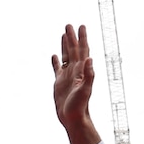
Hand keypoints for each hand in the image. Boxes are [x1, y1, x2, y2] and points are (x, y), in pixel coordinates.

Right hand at [51, 24, 100, 143]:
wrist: (73, 118)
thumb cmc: (80, 106)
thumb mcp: (85, 90)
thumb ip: (89, 75)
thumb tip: (90, 59)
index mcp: (81, 70)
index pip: (82, 50)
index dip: (82, 38)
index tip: (81, 26)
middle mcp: (75, 71)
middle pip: (73, 50)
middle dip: (72, 37)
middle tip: (69, 25)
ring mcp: (67, 76)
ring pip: (66, 57)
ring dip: (65, 46)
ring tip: (63, 34)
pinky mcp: (59, 83)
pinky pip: (57, 69)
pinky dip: (56, 61)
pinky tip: (54, 56)